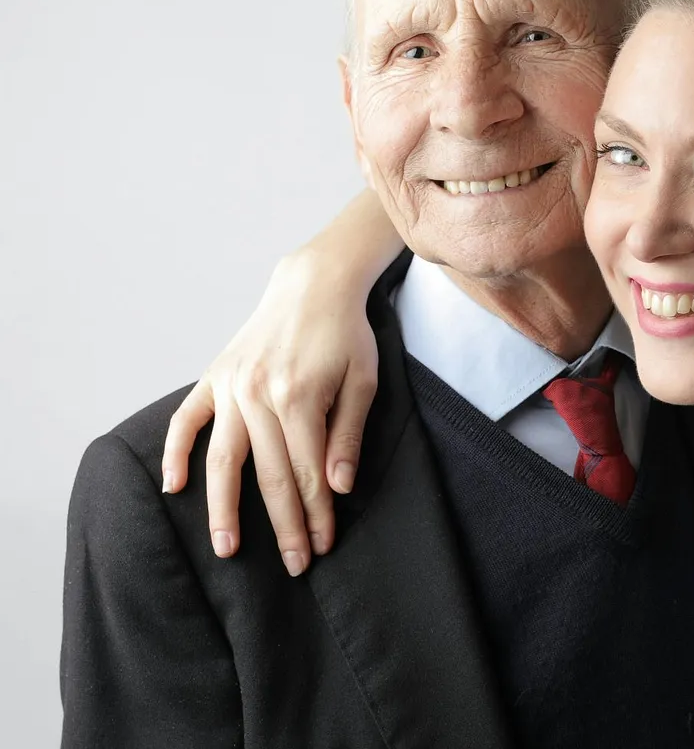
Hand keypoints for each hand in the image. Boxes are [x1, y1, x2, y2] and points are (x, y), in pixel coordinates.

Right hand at [162, 249, 377, 574]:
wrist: (312, 286)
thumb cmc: (346, 334)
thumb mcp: (363, 381)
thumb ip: (348, 435)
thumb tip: (337, 488)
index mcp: (300, 397)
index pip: (307, 472)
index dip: (316, 515)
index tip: (322, 547)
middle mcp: (258, 395)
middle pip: (269, 475)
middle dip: (284, 525)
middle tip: (295, 565)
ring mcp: (231, 387)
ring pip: (223, 459)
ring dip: (223, 508)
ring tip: (226, 548)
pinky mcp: (213, 377)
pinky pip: (187, 421)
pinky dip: (175, 453)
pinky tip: (172, 487)